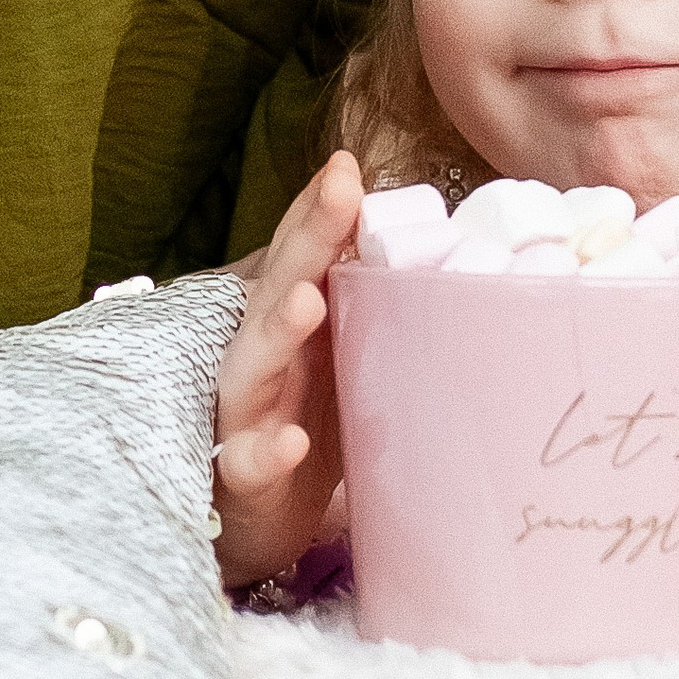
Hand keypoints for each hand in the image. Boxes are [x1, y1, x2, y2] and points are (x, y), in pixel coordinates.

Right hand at [214, 148, 361, 586]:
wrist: (251, 513)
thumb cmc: (301, 419)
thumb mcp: (333, 353)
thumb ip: (361, 301)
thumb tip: (434, 247)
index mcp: (291, 323)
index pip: (299, 254)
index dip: (319, 211)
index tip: (348, 165)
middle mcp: (263, 357)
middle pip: (279, 289)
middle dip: (308, 239)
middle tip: (340, 191)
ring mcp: (247, 415)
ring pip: (254, 365)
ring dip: (278, 329)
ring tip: (308, 299)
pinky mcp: (244, 476)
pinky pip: (250, 461)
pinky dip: (266, 450)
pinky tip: (290, 440)